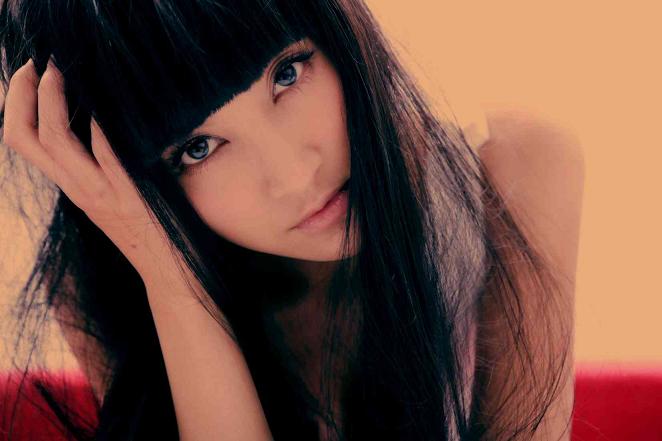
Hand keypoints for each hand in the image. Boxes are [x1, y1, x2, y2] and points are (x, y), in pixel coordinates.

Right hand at [2, 58, 176, 280]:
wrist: (171, 272)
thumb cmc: (151, 233)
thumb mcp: (116, 199)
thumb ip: (104, 169)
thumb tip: (104, 125)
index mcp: (74, 188)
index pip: (25, 144)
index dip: (17, 105)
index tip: (27, 73)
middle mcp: (79, 189)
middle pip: (26, 138)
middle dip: (21, 93)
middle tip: (34, 61)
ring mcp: (101, 192)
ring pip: (55, 140)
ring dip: (53, 98)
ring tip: (60, 68)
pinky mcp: (129, 193)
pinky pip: (106, 149)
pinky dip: (100, 120)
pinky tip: (105, 95)